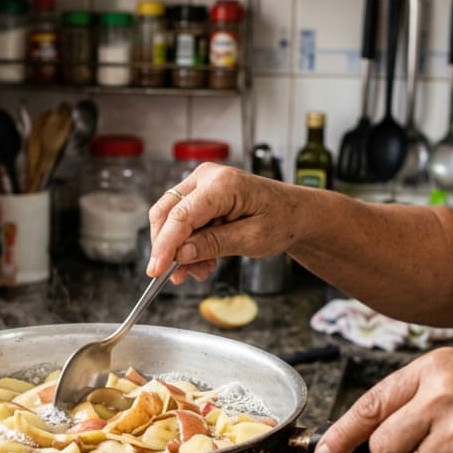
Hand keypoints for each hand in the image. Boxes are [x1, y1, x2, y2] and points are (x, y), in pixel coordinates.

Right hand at [147, 163, 306, 283]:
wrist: (296, 213)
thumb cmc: (282, 220)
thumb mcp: (252, 239)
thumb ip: (214, 244)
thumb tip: (181, 254)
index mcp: (223, 184)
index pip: (181, 216)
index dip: (165, 246)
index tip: (156, 271)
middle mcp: (207, 177)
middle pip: (167, 213)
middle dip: (169, 248)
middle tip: (179, 276)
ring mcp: (202, 183)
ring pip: (171, 219)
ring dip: (180, 249)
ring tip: (200, 271)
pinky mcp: (201, 194)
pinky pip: (182, 220)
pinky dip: (188, 244)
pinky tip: (203, 261)